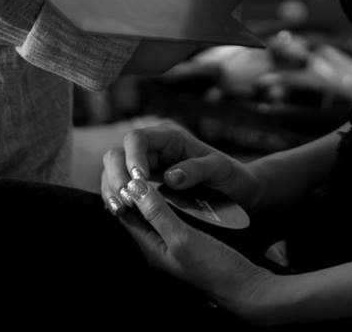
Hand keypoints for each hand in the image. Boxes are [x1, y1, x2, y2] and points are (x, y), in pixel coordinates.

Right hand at [101, 122, 263, 215]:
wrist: (240, 191)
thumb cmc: (232, 176)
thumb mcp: (221, 169)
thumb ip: (198, 169)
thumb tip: (170, 177)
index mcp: (169, 139)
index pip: (137, 139)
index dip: (132, 157)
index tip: (139, 181)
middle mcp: (153, 151)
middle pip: (117, 153)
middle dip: (116, 175)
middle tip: (126, 199)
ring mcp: (145, 169)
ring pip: (113, 171)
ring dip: (112, 189)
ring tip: (120, 209)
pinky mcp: (143, 187)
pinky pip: (119, 189)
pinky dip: (114, 199)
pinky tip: (119, 212)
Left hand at [114, 176, 280, 320]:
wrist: (247, 287)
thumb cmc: (215, 268)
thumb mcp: (183, 238)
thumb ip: (158, 213)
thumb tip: (133, 187)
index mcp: (150, 249)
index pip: (125, 214)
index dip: (121, 191)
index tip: (127, 166)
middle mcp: (157, 248)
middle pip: (137, 214)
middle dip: (135, 192)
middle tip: (142, 166)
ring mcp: (173, 246)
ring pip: (154, 214)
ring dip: (153, 195)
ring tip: (159, 172)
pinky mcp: (190, 243)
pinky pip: (172, 218)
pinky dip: (171, 202)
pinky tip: (180, 192)